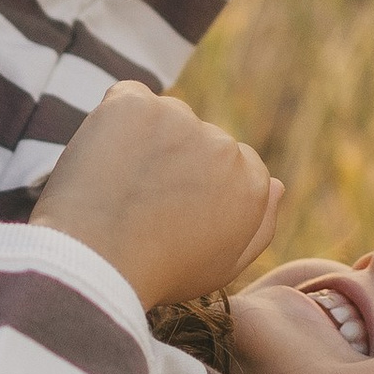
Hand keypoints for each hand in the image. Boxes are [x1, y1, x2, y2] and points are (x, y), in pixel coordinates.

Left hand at [30, 81, 280, 307]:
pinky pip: (129, 99)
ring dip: (148, 139)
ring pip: (166, 118)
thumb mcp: (221, 267)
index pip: (233, 164)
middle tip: (139, 202)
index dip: (197, 186)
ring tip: (119, 187)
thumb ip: (259, 226)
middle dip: (174, 161)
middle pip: (200, 139)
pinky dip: (116, 120)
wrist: (95, 264)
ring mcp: (179, 119)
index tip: (169, 211)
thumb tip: (277, 185)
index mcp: (252, 184)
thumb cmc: (157, 274)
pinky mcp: (135, 104)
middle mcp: (224, 147)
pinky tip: (106, 159)